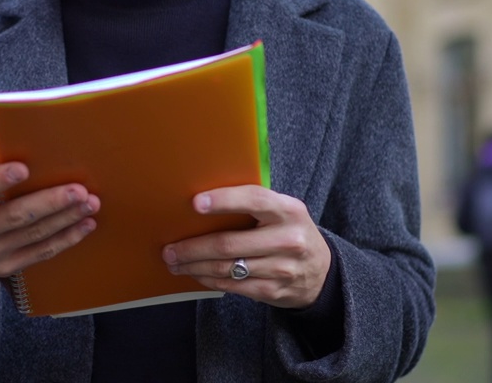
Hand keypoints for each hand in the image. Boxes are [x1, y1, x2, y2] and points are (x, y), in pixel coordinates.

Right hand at [0, 130, 100, 284]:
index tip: (22, 168)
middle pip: (15, 216)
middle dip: (50, 203)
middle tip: (78, 189)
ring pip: (34, 234)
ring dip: (66, 219)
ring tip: (90, 203)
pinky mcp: (8, 266)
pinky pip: (40, 253)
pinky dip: (65, 240)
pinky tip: (86, 225)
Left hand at [162, 186, 329, 308]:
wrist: (322, 272)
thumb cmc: (289, 231)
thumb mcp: (283, 211)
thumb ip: (254, 205)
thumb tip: (202, 202)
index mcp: (289, 210)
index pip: (253, 200)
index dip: (223, 200)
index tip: (195, 203)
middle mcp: (288, 239)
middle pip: (229, 243)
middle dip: (193, 247)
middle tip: (169, 248)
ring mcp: (282, 268)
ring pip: (226, 268)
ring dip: (195, 266)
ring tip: (175, 262)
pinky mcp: (274, 291)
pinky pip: (232, 286)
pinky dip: (209, 280)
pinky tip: (196, 273)